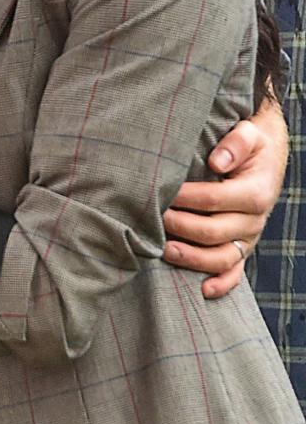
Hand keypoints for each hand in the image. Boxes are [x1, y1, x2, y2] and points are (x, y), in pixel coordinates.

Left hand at [163, 101, 288, 298]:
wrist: (268, 158)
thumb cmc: (252, 144)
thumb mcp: (249, 133)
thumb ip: (236, 143)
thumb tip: (217, 161)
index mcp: (254, 192)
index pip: (213, 199)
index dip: (186, 198)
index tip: (162, 193)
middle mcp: (253, 220)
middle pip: (213, 231)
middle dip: (181, 226)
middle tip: (154, 217)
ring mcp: (248, 237)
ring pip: (222, 258)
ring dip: (193, 259)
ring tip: (165, 251)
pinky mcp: (244, 247)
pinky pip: (236, 271)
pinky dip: (222, 284)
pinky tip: (203, 290)